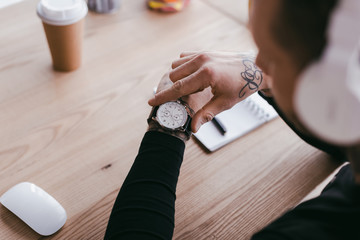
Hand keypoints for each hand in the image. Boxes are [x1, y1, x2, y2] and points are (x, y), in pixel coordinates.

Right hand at [148, 51, 268, 131]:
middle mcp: (202, 61)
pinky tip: (192, 76)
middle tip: (184, 98)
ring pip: (176, 66)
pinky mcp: (204, 50)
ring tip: (191, 87)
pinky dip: (183, 67)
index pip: (178, 88)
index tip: (151, 102)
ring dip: (178, 77)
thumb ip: (206, 114)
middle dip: (174, 88)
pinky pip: (183, 57)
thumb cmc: (242, 86)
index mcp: (207, 75)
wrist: (255, 69)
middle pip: (174, 76)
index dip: (163, 97)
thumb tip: (193, 128)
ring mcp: (202, 54)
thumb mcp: (224, 103)